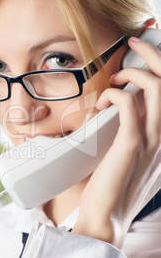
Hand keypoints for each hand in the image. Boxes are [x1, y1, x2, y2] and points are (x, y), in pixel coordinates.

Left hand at [73, 36, 160, 247]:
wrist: (107, 214)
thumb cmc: (113, 181)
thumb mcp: (131, 150)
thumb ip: (134, 126)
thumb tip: (126, 101)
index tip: (144, 50)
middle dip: (154, 55)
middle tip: (134, 43)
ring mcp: (153, 140)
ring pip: (157, 89)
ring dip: (134, 73)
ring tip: (116, 78)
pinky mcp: (132, 144)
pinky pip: (128, 105)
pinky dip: (114, 95)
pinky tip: (101, 105)